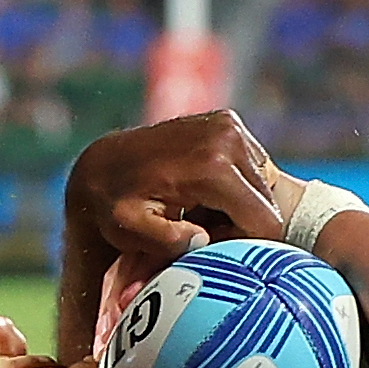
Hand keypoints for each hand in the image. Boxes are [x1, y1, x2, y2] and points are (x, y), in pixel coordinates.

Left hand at [53, 106, 292, 357]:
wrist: (102, 162)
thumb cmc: (113, 203)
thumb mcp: (128, 229)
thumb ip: (165, 243)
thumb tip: (203, 239)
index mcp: (212, 165)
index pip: (265, 223)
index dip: (242, 244)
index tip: (209, 246)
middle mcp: (228, 137)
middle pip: (267, 206)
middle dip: (239, 226)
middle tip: (200, 231)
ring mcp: (230, 125)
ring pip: (262, 189)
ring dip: (236, 207)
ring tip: (197, 212)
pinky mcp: (229, 122)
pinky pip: (251, 170)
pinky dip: (233, 187)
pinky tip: (201, 194)